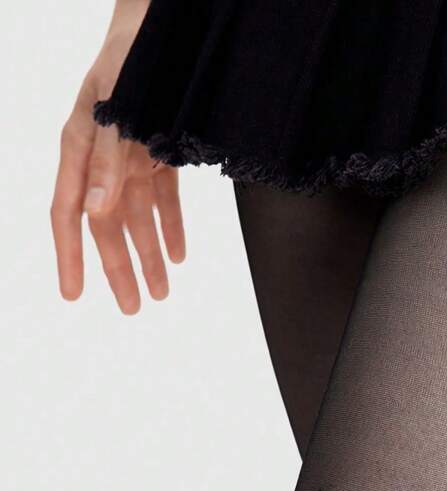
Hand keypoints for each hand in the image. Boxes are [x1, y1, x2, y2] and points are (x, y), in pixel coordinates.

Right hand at [51, 1, 185, 313]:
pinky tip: (180, 254)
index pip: (69, 213)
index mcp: (80, 147)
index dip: (71, 256)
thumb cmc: (134, 57)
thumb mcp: (117, 112)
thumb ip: (107, 161)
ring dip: (150, 255)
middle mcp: (102, 157)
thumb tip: (96, 212)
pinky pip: (164, 197)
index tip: (73, 294)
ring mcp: (131, 154)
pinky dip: (172, 226)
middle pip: (107, 224)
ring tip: (162, 292)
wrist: (161, 22)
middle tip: (133, 307)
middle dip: (120, 268)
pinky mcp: (160, 151)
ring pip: (138, 217)